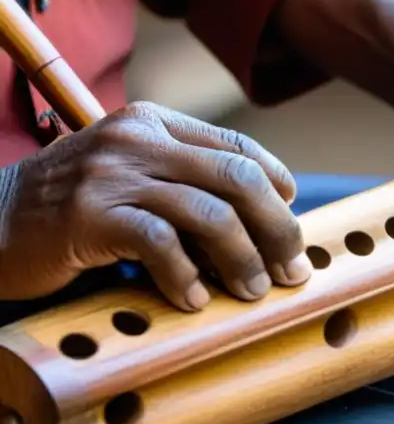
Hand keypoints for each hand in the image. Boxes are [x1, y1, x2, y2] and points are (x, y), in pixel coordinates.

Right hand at [0, 102, 308, 310]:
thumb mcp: (130, 175)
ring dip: (242, 259)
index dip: (276, 184)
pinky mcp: (89, 214)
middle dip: (277, 226)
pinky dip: (186, 275)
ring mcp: (113, 174)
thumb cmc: (70, 208)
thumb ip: (182, 182)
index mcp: (154, 123)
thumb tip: (259, 224)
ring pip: (209, 213)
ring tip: (252, 291)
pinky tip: (195, 300)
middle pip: (237, 178)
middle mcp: (139, 139)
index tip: (292, 220)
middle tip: (291, 268)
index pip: (237, 148)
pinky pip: (160, 243)